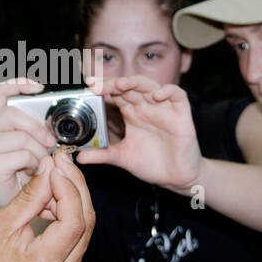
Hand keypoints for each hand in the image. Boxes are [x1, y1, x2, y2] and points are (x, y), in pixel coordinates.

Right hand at [0, 78, 56, 215]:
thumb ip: (37, 127)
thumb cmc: (22, 172)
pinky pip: (22, 155)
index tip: (39, 87)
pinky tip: (30, 172)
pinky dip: (34, 164)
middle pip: (12, 114)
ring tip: (38, 162)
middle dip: (38, 127)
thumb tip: (53, 119)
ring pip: (21, 136)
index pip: (0, 91)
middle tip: (51, 141)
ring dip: (38, 151)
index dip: (19, 85)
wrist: (9, 202)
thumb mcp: (31, 143)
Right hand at [0, 150, 94, 261]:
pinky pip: (76, 240)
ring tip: (55, 178)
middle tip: (61, 163)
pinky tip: (55, 199)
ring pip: (84, 231)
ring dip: (74, 201)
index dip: (69, 190)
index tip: (55, 168)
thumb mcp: (2, 222)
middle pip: (85, 226)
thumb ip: (31, 196)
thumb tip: (50, 168)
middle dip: (76, 189)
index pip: (73, 223)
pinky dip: (69, 216)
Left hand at [75, 75, 202, 192]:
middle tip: (97, 86)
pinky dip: (168, 91)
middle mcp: (146, 107)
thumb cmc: (152, 164)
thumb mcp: (123, 158)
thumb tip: (80, 157)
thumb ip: (103, 155)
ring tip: (120, 84)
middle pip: (129, 86)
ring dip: (135, 82)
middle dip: (113, 83)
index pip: (116, 93)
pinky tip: (156, 96)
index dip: (103, 88)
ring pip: (150, 86)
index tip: (88, 88)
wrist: (176, 178)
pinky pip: (177, 95)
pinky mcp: (181, 114)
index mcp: (132, 114)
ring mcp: (163, 109)